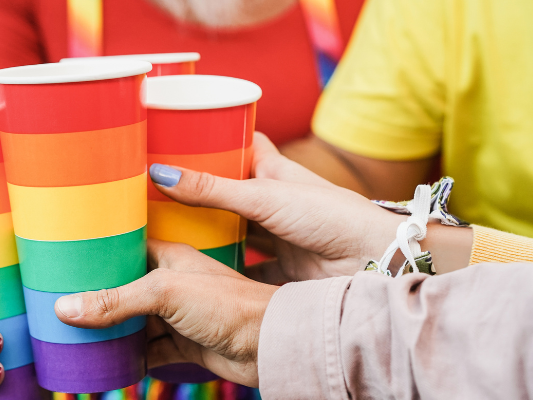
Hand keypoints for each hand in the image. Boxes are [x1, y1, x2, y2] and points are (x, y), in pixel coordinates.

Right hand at [55, 239, 277, 386]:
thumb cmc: (228, 304)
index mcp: (171, 256)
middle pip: (127, 288)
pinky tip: (109, 361)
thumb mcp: (165, 293)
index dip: (100, 252)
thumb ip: (116, 300)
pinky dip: (132, 357)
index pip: (127, 246)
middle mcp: (174, 283)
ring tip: (75, 332)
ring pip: (136, 321)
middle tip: (60, 300)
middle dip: (98, 296)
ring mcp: (180, 315)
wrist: (269, 344)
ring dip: (112, 329)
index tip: (67, 256)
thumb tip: (65, 308)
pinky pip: (151, 350)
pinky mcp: (186, 344)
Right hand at [149, 132, 404, 282]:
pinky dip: (221, 270)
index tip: (179, 136)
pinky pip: (242, 266)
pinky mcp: (278, 266)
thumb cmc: (330, 217)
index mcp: (273, 169)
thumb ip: (213, 190)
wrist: (374, 263)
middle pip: (227, 189)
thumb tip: (159, 174)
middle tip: (158, 193)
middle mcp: (272, 199)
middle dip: (197, 192)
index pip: (241, 141)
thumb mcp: (264, 197)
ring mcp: (275, 233)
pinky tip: (195, 274)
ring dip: (206, 232)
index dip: (214, 136)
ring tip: (164, 232)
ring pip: (232, 228)